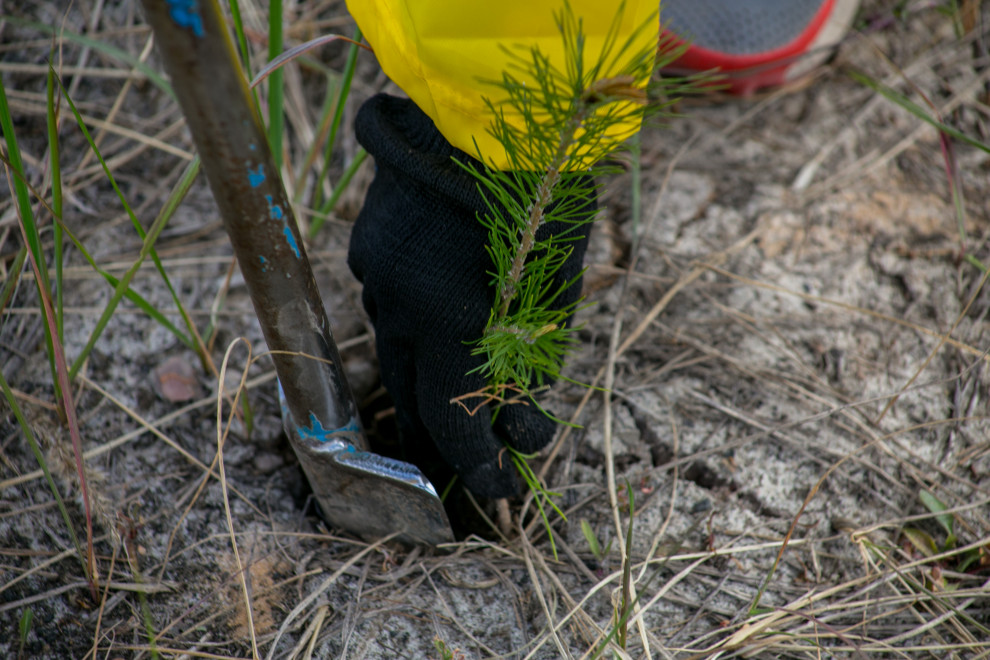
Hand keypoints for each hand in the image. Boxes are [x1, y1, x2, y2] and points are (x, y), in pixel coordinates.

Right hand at [348, 94, 590, 498]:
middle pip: (410, 396)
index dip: (475, 465)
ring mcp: (376, 276)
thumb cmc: (540, 201)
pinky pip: (388, 298)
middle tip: (470, 451)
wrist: (488, 113)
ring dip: (428, 367)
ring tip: (460, 372)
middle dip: (441, 431)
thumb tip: (519, 415)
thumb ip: (529, 362)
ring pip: (396, 344)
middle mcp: (399, 311)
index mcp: (450, 328)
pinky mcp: (369, 246)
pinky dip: (414, 312)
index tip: (496, 486)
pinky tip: (441, 294)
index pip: (450, 423)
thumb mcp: (552, 294)